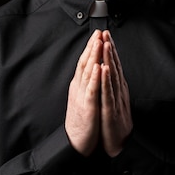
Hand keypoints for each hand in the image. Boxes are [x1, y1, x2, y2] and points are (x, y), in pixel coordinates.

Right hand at [65, 29, 102, 155]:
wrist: (76, 142)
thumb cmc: (82, 121)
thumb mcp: (84, 97)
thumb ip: (87, 83)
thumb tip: (92, 68)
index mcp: (79, 85)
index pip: (85, 61)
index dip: (91, 47)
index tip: (98, 33)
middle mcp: (79, 87)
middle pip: (85, 63)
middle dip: (92, 46)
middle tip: (99, 32)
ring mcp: (82, 96)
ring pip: (87, 73)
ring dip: (93, 57)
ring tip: (98, 43)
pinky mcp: (87, 107)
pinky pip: (91, 90)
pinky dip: (94, 78)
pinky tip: (98, 67)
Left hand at [99, 30, 132, 156]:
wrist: (119, 145)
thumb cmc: (115, 123)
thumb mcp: (114, 100)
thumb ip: (114, 85)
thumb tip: (111, 70)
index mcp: (117, 88)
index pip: (113, 65)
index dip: (110, 49)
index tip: (105, 35)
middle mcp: (118, 91)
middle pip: (114, 66)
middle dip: (110, 49)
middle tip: (105, 32)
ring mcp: (116, 100)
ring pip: (112, 77)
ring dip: (109, 59)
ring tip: (106, 44)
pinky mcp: (111, 111)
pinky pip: (108, 93)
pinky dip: (106, 80)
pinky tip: (104, 69)